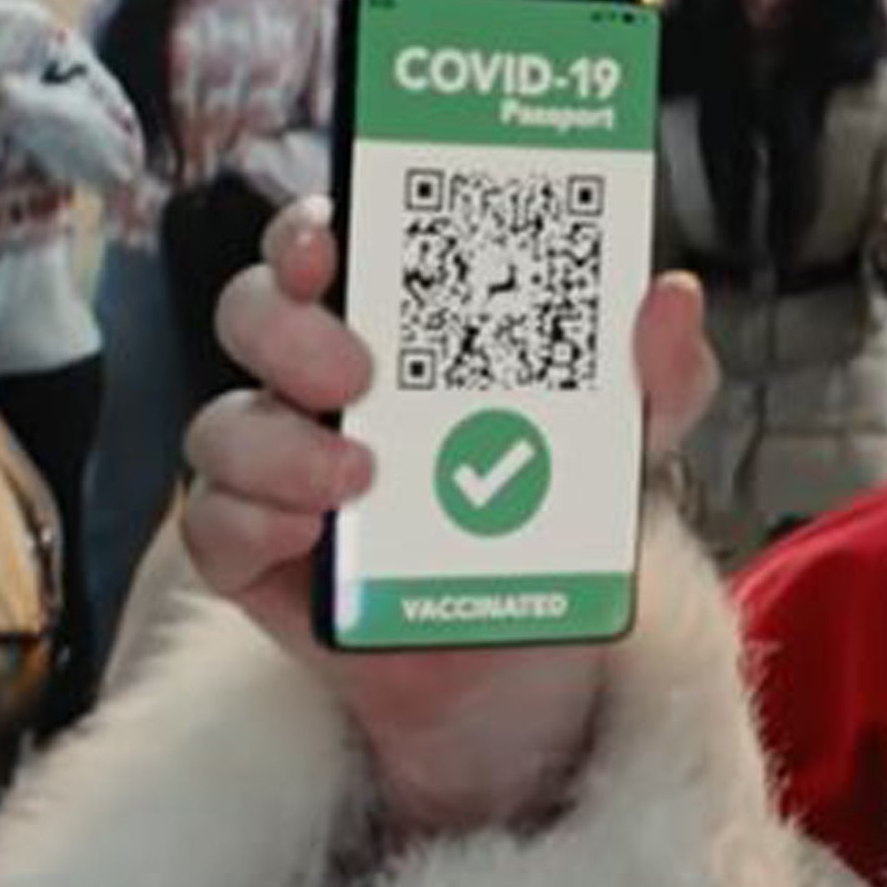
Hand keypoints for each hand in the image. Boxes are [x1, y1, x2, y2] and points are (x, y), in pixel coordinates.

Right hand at [180, 197, 717, 835]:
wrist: (528, 656)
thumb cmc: (557, 513)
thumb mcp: (628, 440)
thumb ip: (658, 372)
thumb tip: (671, 298)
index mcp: (396, 327)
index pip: (323, 247)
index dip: (306, 230)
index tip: (328, 242)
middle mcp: (319, 383)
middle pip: (252, 315)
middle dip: (285, 329)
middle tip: (355, 373)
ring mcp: (278, 465)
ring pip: (223, 425)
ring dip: (278, 446)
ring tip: (359, 478)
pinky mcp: (255, 555)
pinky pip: (216, 527)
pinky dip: (252, 525)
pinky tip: (309, 536)